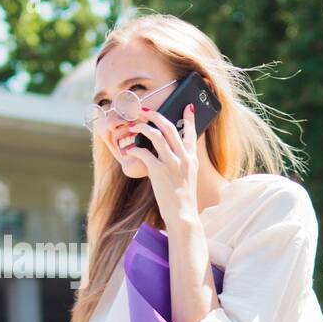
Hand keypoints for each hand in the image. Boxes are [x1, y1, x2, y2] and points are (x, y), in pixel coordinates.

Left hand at [121, 103, 200, 226]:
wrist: (183, 215)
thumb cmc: (183, 199)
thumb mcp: (189, 177)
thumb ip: (183, 163)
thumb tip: (170, 151)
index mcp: (192, 159)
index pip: (191, 133)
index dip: (190, 118)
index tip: (188, 106)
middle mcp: (183, 158)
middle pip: (169, 128)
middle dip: (155, 115)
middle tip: (144, 110)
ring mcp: (171, 164)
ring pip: (156, 135)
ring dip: (142, 127)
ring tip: (134, 126)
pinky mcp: (158, 172)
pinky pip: (144, 153)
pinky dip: (135, 149)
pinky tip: (130, 150)